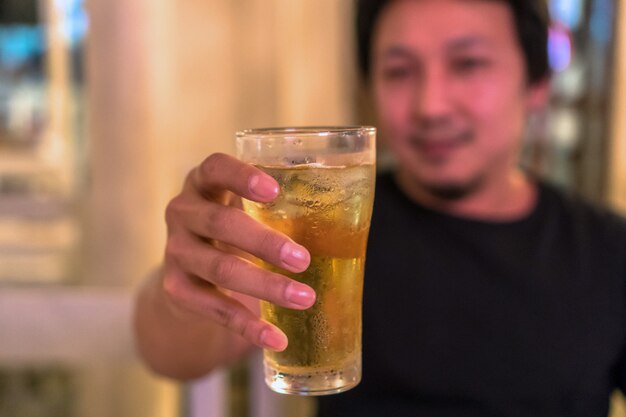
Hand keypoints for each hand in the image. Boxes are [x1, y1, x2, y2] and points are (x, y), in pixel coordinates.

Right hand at [162, 153, 314, 350]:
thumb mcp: (243, 209)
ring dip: (264, 285)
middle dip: (264, 242)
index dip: (240, 176)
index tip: (274, 190)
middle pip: (220, 223)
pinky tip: (276, 337)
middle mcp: (183, 212)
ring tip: (305, 298)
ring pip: (220, 268)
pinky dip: (248, 326)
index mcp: (204, 183)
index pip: (214, 168)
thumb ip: (275, 208)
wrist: (188, 272)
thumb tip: (346, 220)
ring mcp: (176, 251)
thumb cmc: (232, 230)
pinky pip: (214, 308)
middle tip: (302, 260)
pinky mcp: (176, 289)